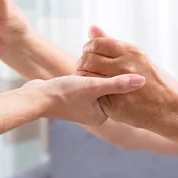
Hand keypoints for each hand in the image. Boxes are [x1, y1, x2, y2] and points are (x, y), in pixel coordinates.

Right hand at [25, 74, 145, 125]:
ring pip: (97, 82)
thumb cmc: (63, 94)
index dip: (122, 78)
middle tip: (112, 63)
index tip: (129, 66)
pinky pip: (86, 81)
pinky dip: (86, 72)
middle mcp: (93, 112)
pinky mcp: (72, 94)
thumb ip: (118, 84)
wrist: (34, 98)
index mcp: (102, 115)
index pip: (119, 94)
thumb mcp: (93, 87)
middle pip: (109, 88)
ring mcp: (82, 104)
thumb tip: (143, 81)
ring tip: (95, 63)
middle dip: (110, 74)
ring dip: (97, 71)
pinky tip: (83, 64)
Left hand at [75, 26, 177, 131]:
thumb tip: (91, 28)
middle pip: (90, 59)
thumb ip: (112, 45)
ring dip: (84, 77)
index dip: (89, 48)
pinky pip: (95, 95)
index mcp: (132, 52)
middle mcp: (126, 66)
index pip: (97, 43)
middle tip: (84, 68)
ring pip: (88, 76)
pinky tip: (97, 93)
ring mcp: (121, 85)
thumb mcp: (139, 58)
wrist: (173, 108)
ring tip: (88, 80)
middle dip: (83, 62)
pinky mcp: (116, 104)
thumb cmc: (157, 82)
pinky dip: (92, 93)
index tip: (89, 54)